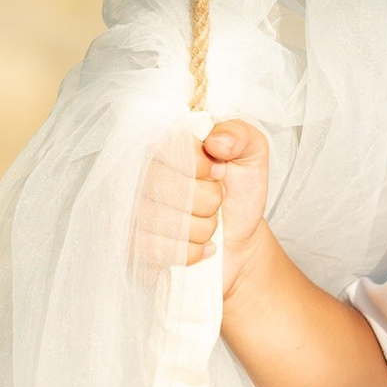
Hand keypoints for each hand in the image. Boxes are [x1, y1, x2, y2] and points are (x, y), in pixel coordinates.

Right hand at [132, 116, 271, 284]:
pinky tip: (202, 245)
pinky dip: (192, 252)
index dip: (200, 164)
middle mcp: (140, 173)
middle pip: (162, 185)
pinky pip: (158, 248)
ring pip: (163, 220)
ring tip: (210, 222)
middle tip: (217, 201)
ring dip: (203, 227)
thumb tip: (216, 142)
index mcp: (164, 144)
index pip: (166, 146)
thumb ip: (239, 135)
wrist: (240, 238)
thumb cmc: (239, 192)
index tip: (220, 172)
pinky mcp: (135, 243)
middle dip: (207, 200)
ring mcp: (134, 209)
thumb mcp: (251, 155)